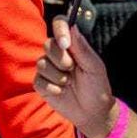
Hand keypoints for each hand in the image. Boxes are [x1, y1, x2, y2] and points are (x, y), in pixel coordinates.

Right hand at [34, 15, 117, 137]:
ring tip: (69, 83)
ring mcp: (47, 68)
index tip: (66, 44)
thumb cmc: (97, 87)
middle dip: (61, 59)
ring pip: (41, 63)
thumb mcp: (94, 67)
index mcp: (71, 45)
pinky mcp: (40, 83)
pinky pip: (39, 80)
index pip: (60, 25)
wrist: (92, 112)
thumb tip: (72, 27)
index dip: (59, 30)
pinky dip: (52, 88)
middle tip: (73, 69)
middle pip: (48, 45)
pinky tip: (61, 92)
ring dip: (59, 76)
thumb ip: (82, 48)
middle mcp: (56, 54)